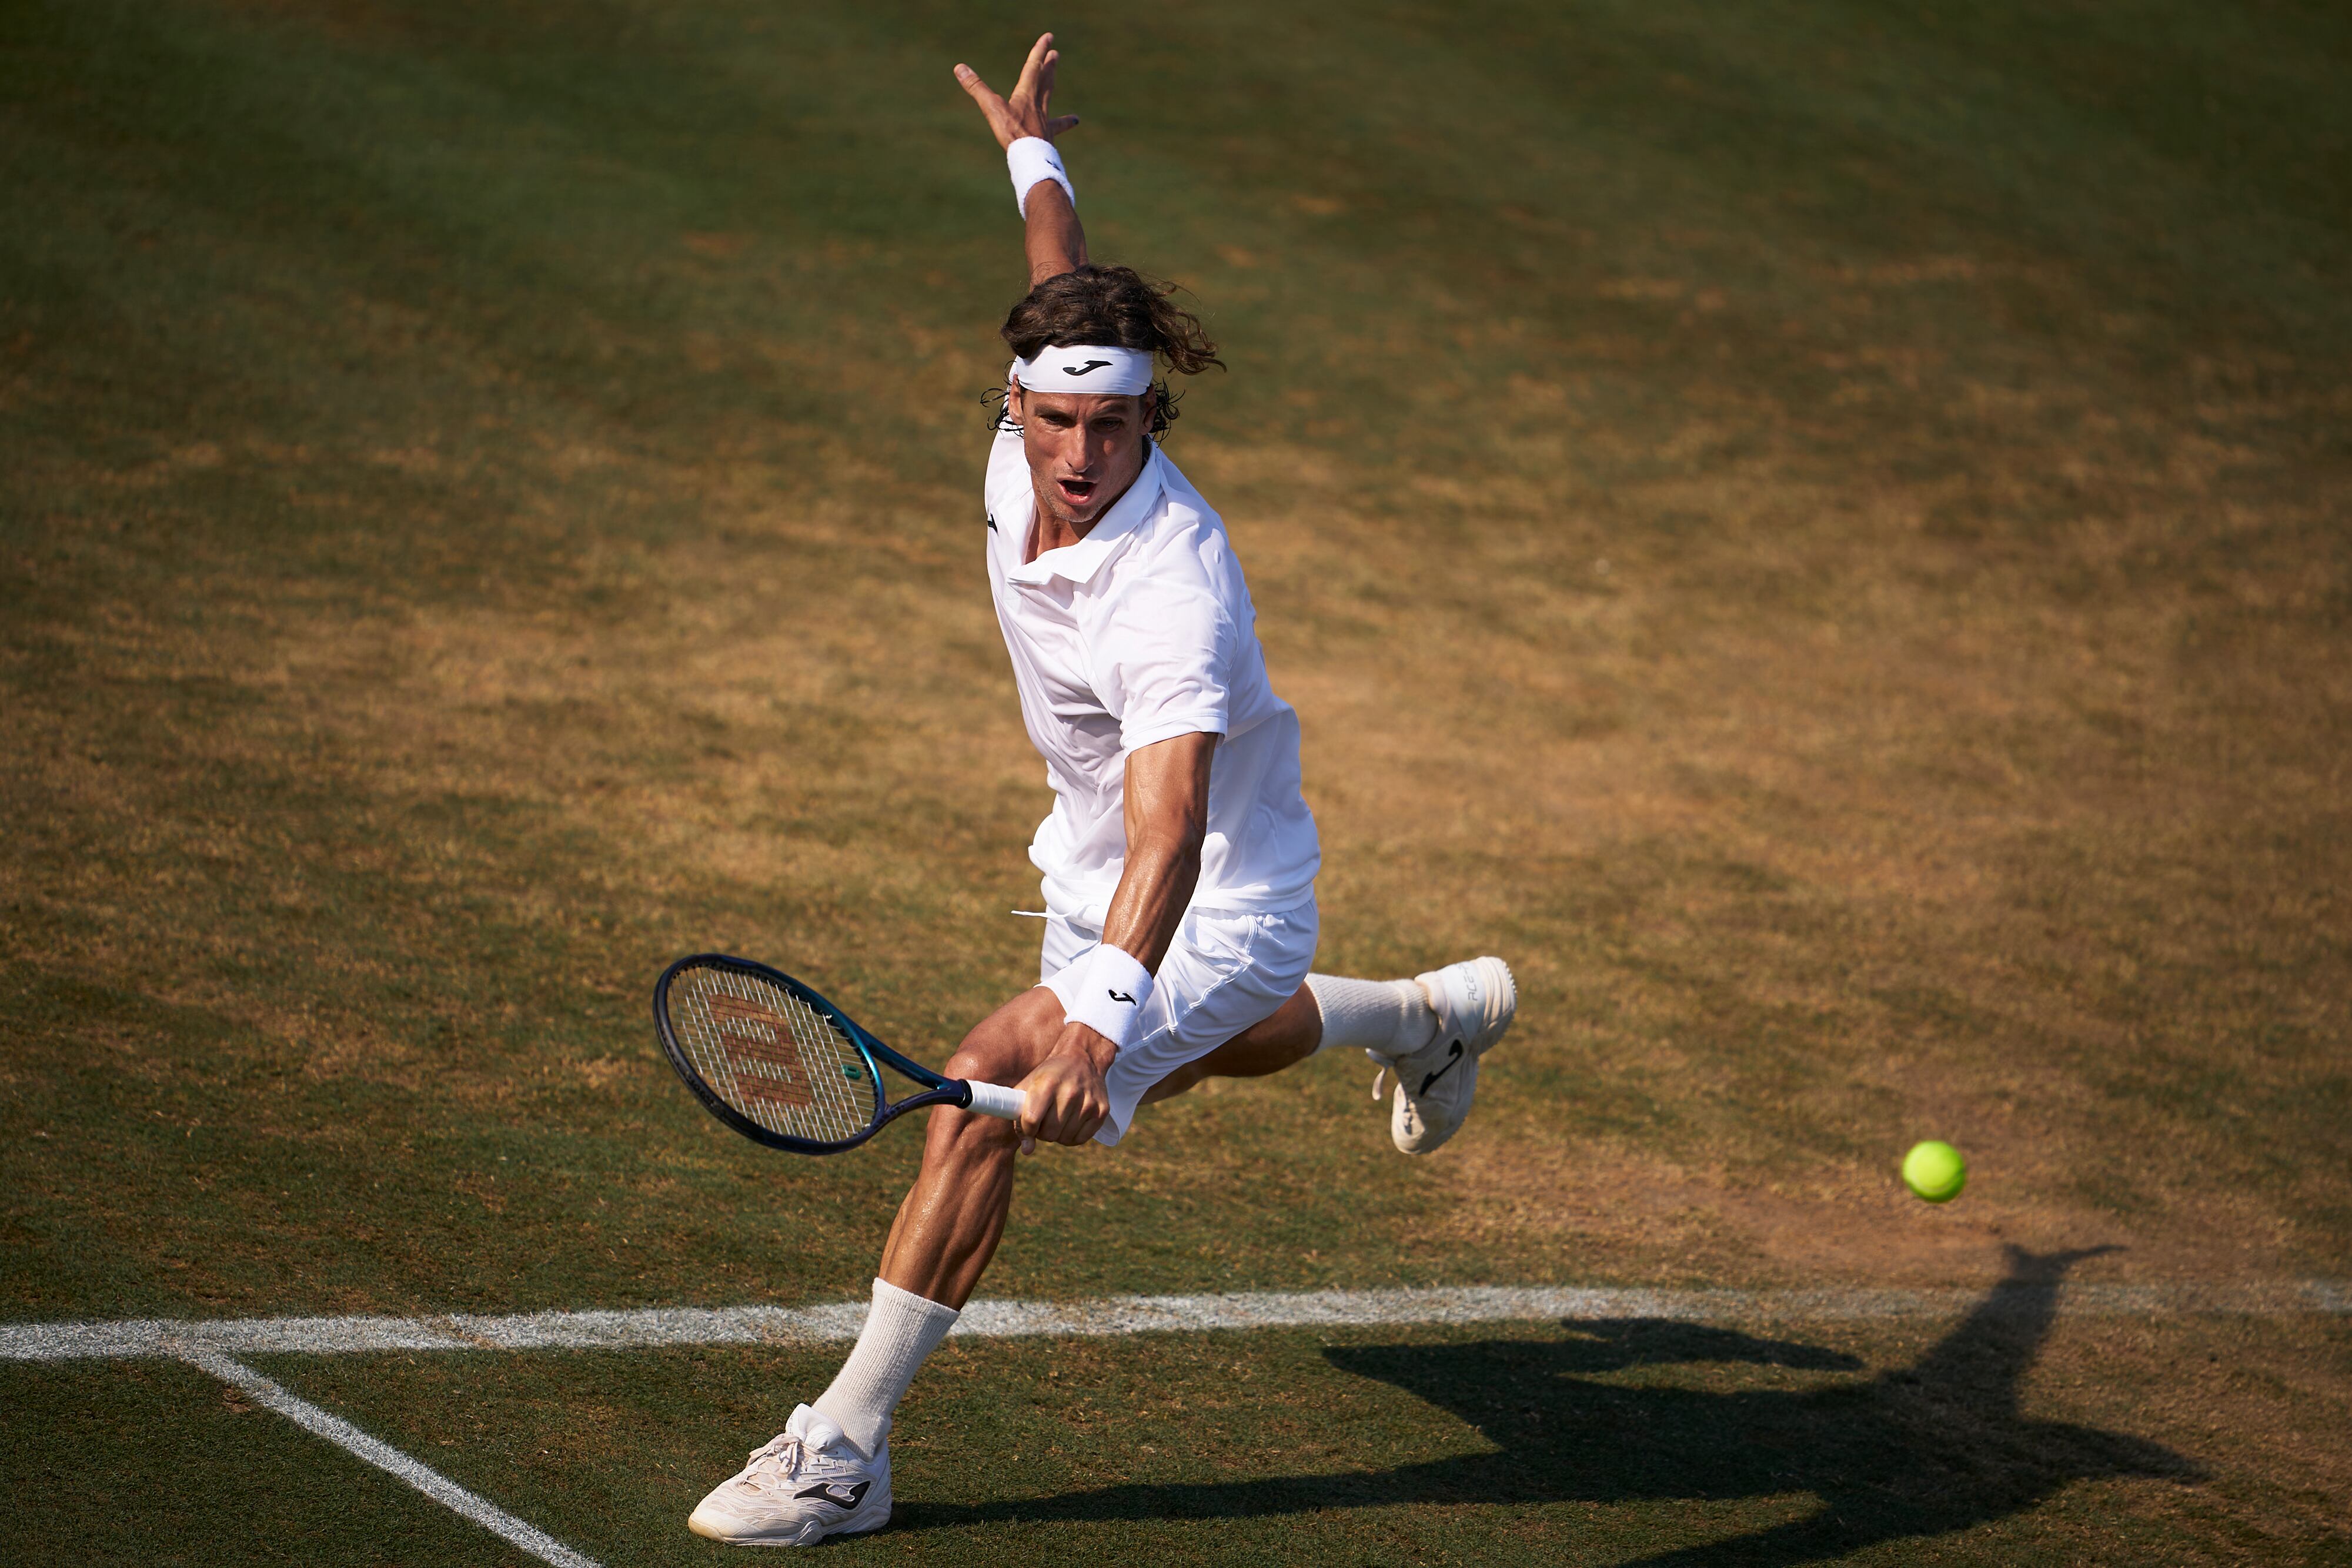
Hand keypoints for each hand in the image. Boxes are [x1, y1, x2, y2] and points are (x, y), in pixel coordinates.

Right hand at [953, 32, 1080, 149]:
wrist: (1032, 157)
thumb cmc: (1013, 132)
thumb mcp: (991, 107)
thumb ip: (976, 87)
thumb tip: (960, 68)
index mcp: (1026, 94)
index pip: (1033, 66)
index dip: (1039, 50)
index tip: (1049, 37)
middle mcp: (1038, 104)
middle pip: (1044, 79)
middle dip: (1048, 65)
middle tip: (1055, 54)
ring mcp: (1044, 120)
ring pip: (1049, 97)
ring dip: (1051, 85)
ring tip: (1055, 76)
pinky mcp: (1047, 135)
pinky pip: (1058, 125)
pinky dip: (1065, 122)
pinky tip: (1074, 121)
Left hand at [1013, 1021, 1115, 1146]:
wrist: (1082, 1059)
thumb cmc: (1049, 1076)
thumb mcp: (1028, 1087)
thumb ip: (1020, 1119)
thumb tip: (1027, 1150)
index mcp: (1047, 1084)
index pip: (1031, 1120)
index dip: (1027, 1128)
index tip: (1030, 1124)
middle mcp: (1069, 1093)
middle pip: (1048, 1133)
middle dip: (1043, 1132)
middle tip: (1046, 1119)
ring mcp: (1088, 1103)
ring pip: (1063, 1139)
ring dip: (1057, 1134)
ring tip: (1059, 1117)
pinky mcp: (1101, 1111)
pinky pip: (1080, 1140)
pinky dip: (1071, 1136)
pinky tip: (1070, 1122)